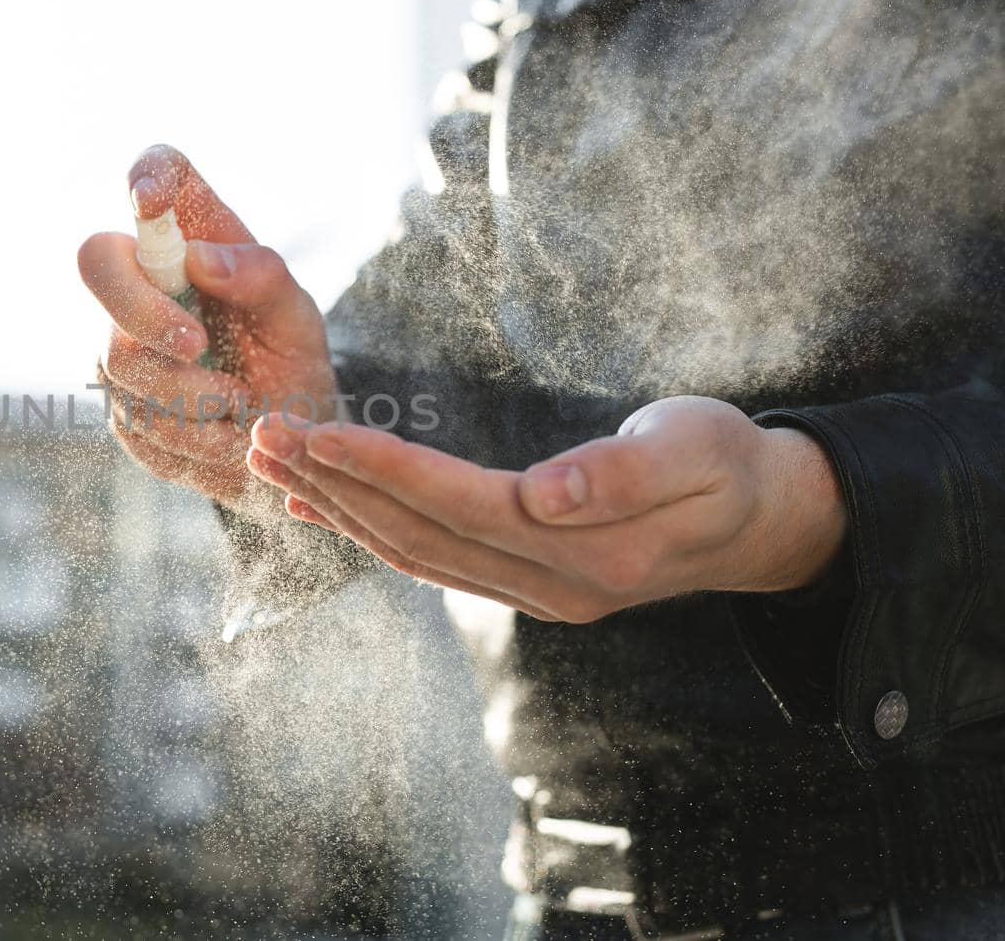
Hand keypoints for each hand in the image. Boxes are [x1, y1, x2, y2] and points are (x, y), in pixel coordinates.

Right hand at [78, 145, 336, 511]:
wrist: (288, 446)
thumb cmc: (290, 362)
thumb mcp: (297, 319)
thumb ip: (261, 280)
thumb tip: (199, 259)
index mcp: (195, 239)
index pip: (158, 173)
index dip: (145, 175)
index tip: (149, 200)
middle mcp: (145, 283)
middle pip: (99, 263)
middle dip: (145, 311)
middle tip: (200, 346)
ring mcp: (122, 345)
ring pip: (120, 359)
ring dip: (191, 393)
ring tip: (241, 404)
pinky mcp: (122, 407)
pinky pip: (136, 421)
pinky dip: (191, 437)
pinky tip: (224, 436)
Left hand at [245, 395, 846, 621]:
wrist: (761, 521)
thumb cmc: (730, 464)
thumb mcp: (700, 449)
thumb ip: (626, 474)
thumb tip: (547, 496)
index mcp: (589, 552)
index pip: (460, 506)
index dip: (384, 469)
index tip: (316, 432)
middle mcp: (548, 586)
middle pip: (418, 534)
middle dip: (335, 485)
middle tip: (263, 435)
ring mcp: (532, 594)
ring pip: (412, 552)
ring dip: (337, 507)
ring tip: (272, 462)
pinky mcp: (522, 583)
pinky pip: (429, 559)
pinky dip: (368, 530)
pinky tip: (319, 506)